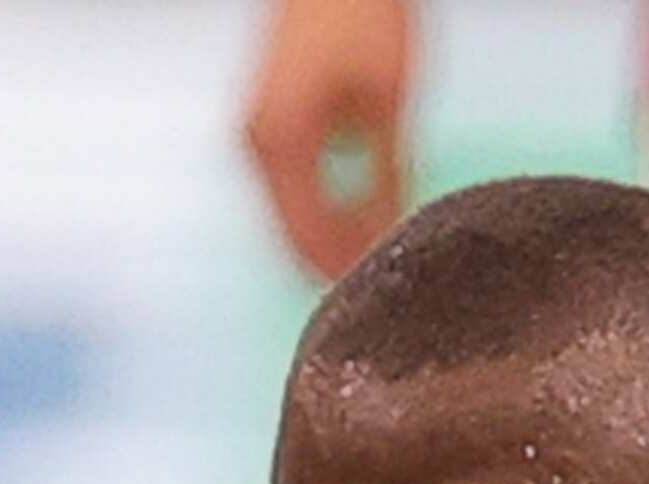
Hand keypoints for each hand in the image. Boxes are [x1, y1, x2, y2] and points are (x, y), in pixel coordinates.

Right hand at [240, 0, 417, 281]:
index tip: (379, 291)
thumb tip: (391, 232)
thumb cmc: (362, 16)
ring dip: (328, 235)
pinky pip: (288, 186)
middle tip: (381, 284)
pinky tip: (356, 213)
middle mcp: (257, 145)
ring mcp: (257, 133)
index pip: (309, 238)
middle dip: (335, 260)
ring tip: (375, 250)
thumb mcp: (389, 101)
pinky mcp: (267, 121)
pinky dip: (318, 207)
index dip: (345, 270)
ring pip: (288, 213)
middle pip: (293, 234)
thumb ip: (387, 174)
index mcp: (282, 145)